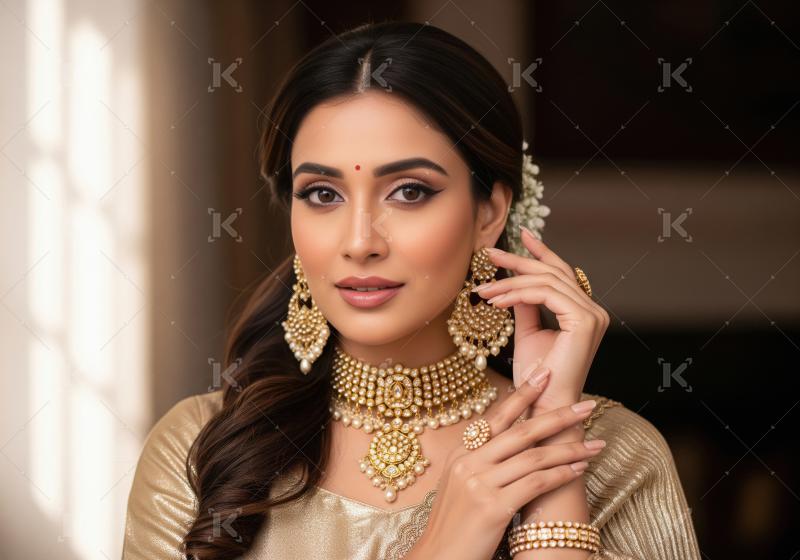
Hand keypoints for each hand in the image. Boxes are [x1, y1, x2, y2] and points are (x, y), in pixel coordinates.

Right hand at [406, 370, 604, 559]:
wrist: (439, 558)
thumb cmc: (455, 526)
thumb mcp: (461, 485)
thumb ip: (482, 462)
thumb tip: (513, 443)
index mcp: (461, 453)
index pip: (497, 416)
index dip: (523, 394)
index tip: (545, 374)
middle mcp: (469, 462)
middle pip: (522, 431)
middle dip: (558, 416)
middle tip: (586, 404)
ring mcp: (480, 483)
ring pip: (534, 456)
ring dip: (570, 448)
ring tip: (596, 443)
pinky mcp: (493, 507)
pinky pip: (536, 483)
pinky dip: (562, 474)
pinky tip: (580, 469)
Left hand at [474, 227, 609, 411]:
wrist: (544, 404)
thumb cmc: (536, 377)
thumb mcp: (528, 332)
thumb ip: (526, 305)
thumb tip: (513, 283)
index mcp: (584, 312)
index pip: (562, 273)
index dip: (542, 252)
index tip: (521, 235)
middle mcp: (593, 310)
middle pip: (552, 272)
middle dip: (519, 261)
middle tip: (490, 253)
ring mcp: (592, 314)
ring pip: (545, 282)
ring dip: (510, 282)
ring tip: (484, 290)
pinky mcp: (584, 320)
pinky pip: (545, 294)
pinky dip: (517, 294)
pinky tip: (497, 300)